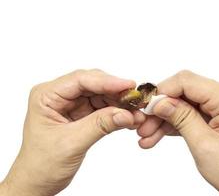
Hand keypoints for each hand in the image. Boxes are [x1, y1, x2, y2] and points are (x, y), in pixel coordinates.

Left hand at [0, 69, 144, 195]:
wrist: (38, 181)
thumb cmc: (41, 164)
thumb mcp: (72, 143)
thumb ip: (100, 125)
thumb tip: (126, 114)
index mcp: (46, 96)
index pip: (80, 80)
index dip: (107, 81)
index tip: (128, 86)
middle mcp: (59, 95)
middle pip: (93, 84)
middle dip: (116, 92)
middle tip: (136, 100)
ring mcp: (71, 104)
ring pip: (101, 94)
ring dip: (119, 102)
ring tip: (135, 112)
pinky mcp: (81, 114)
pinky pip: (103, 107)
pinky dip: (116, 111)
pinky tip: (127, 117)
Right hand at [137, 70, 218, 195]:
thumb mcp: (205, 145)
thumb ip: (181, 118)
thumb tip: (159, 102)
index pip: (186, 81)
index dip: (162, 91)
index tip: (146, 107)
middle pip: (181, 92)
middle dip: (160, 108)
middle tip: (143, 124)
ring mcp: (217, 109)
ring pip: (181, 105)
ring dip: (162, 119)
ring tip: (146, 136)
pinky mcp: (212, 119)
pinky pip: (186, 116)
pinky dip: (171, 126)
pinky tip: (155, 137)